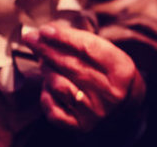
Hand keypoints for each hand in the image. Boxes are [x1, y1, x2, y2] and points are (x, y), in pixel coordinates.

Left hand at [25, 23, 145, 131]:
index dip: (64, 37)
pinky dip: (46, 95)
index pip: (88, 48)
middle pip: (71, 66)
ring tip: (45, 62)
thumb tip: (46, 32)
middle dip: (47, 49)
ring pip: (59, 86)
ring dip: (46, 70)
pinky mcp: (80, 126)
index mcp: (121, 70)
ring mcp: (94, 111)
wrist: (124, 105)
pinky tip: (49, 86)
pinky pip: (53, 110)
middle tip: (32, 38)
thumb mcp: (106, 52)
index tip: (45, 30)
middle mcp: (110, 93)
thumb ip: (80, 41)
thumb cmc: (109, 72)